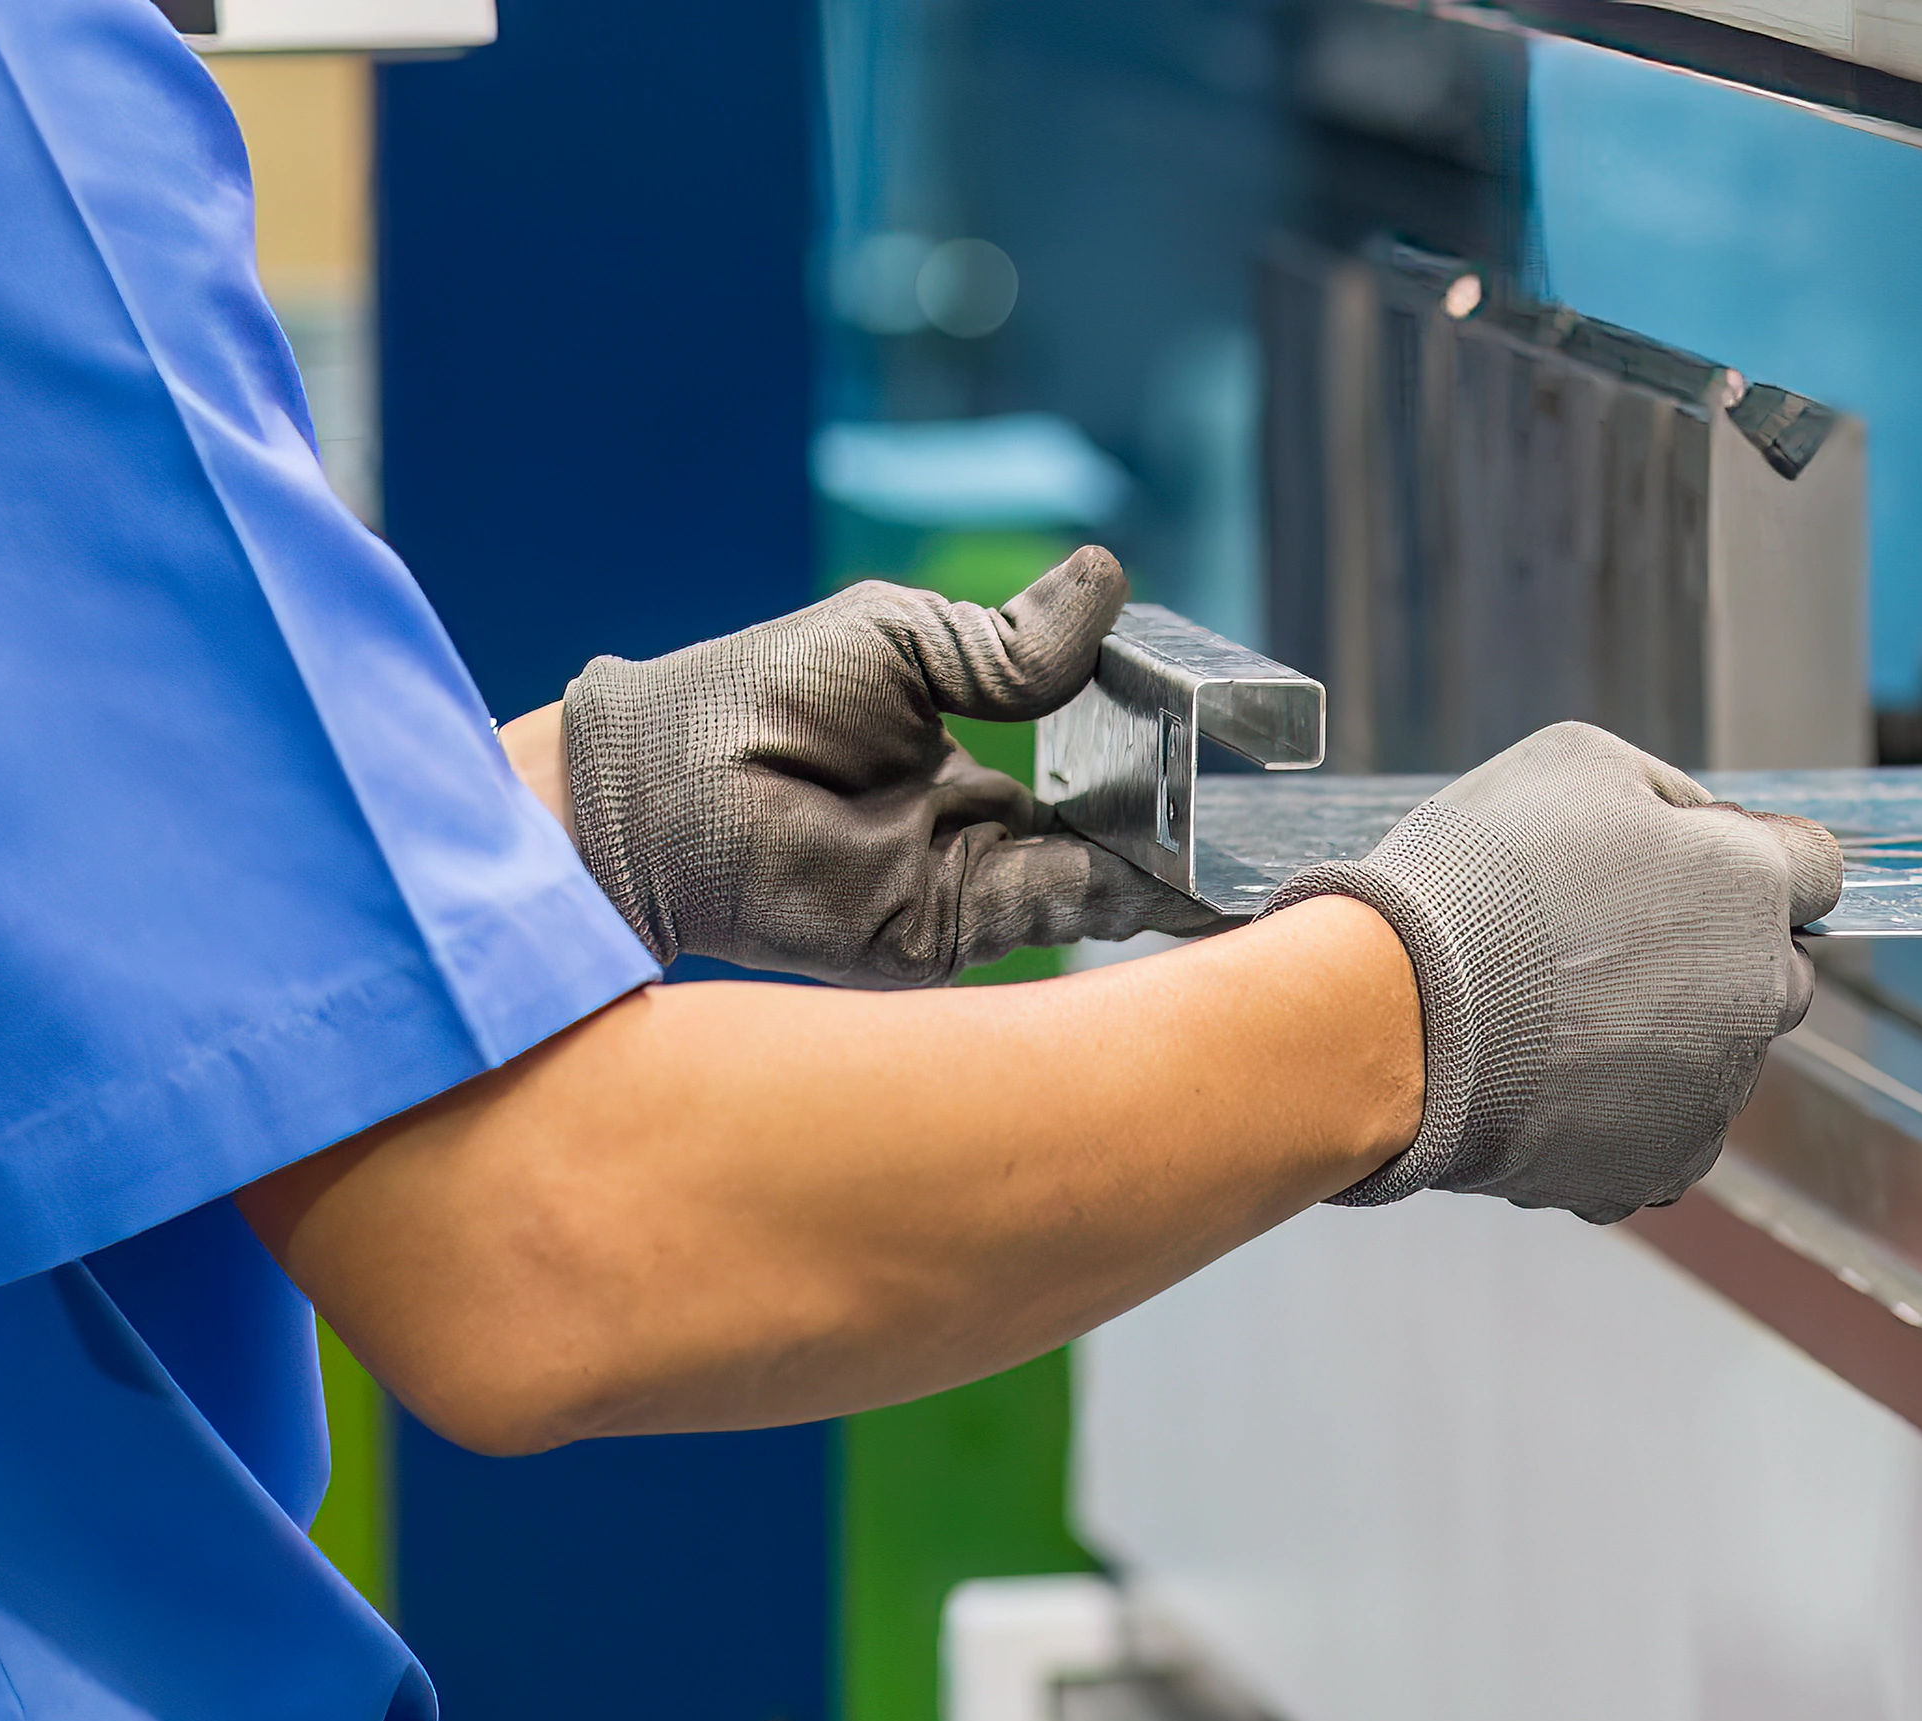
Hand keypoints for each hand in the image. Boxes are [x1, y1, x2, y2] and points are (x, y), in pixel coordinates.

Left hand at [559, 548, 1216, 985]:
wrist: (661, 784)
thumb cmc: (758, 693)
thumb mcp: (905, 642)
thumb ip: (1014, 645)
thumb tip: (1113, 582)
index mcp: (969, 766)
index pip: (1089, 778)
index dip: (1155, 767)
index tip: (1225, 750)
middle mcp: (976, 839)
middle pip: (1108, 843)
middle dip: (1178, 830)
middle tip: (1260, 806)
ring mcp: (963, 894)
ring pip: (1093, 886)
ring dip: (1162, 864)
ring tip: (1243, 836)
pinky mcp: (943, 936)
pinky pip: (1047, 914)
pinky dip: (1113, 893)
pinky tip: (1174, 864)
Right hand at [1260, 721, 1841, 1222]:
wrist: (1400, 1012)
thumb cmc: (1480, 875)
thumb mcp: (1579, 764)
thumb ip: (1670, 797)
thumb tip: (1702, 829)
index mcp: (1755, 886)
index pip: (1814, 870)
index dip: (1749, 859)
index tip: (1691, 868)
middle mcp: (1760, 995)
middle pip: (1768, 972)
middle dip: (1710, 957)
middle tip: (1600, 945)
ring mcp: (1716, 1094)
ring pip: (1713, 1061)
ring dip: (1658, 1040)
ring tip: (1551, 1019)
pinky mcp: (1660, 1167)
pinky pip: (1661, 1139)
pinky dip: (1618, 1117)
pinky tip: (1547, 1081)